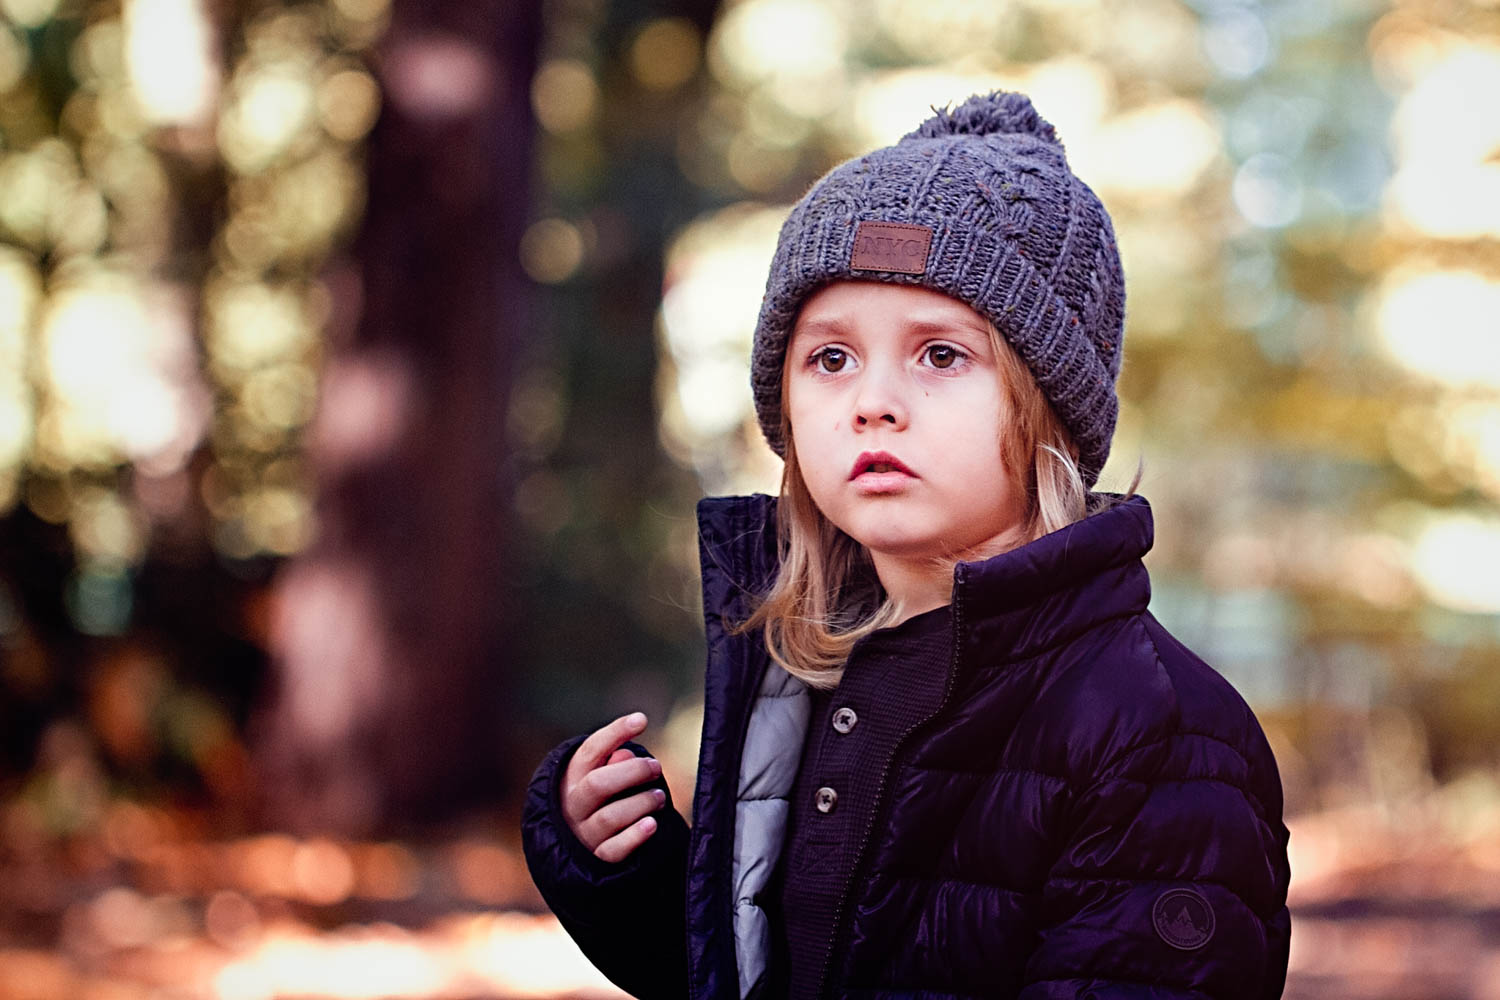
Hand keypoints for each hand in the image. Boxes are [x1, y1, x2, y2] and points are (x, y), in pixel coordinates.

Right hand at [561, 712, 667, 862]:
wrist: (580, 844)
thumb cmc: (600, 797)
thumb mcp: (601, 774)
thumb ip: (613, 762)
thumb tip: (624, 755)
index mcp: (571, 777)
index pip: (590, 750)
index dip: (615, 732)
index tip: (642, 720)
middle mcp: (573, 805)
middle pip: (598, 784)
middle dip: (633, 772)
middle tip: (655, 768)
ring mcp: (583, 833)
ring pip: (611, 817)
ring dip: (641, 803)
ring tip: (658, 797)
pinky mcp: (597, 858)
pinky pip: (615, 849)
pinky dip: (635, 836)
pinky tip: (652, 823)